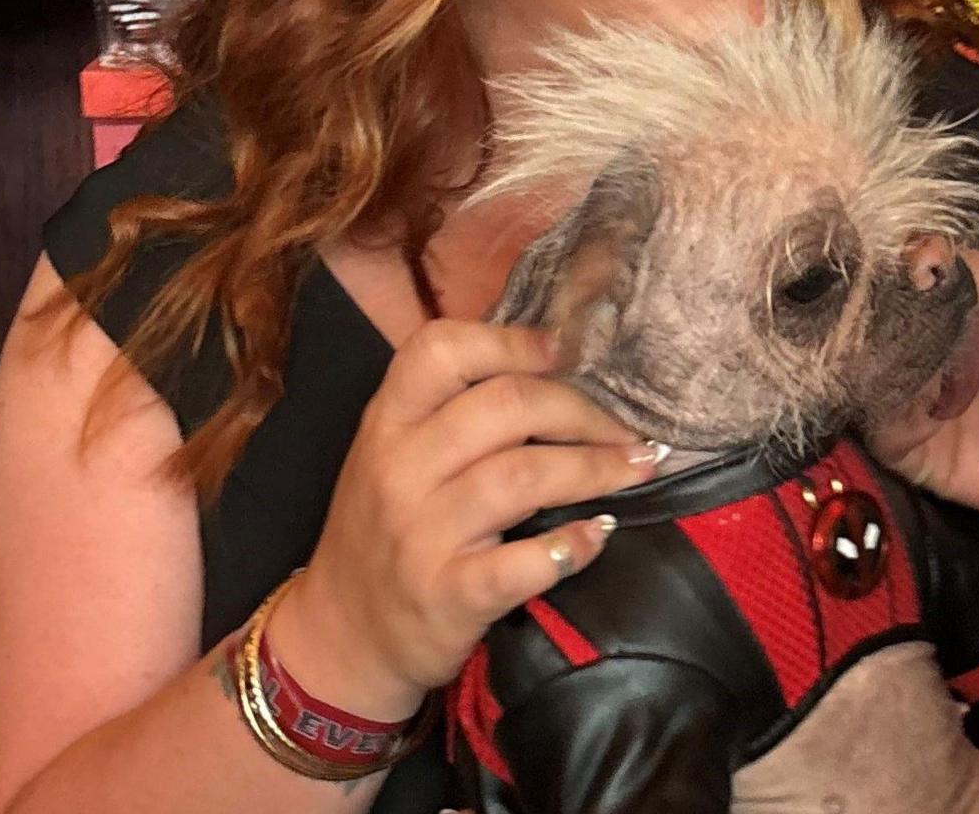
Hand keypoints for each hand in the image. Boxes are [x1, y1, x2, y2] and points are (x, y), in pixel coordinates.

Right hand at [266, 320, 660, 718]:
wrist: (341, 637)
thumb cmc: (385, 535)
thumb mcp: (394, 458)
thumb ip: (451, 412)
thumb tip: (555, 367)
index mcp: (387, 423)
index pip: (440, 351)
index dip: (512, 342)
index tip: (565, 354)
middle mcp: (398, 469)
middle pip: (506, 406)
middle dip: (583, 411)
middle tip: (626, 432)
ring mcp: (421, 535)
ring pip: (523, 475)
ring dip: (596, 468)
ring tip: (636, 468)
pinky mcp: (447, 596)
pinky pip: (523, 562)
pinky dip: (573, 545)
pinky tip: (599, 534)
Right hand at [870, 250, 978, 522]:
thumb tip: (912, 256)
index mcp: (948, 297)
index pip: (888, 276)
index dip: (875, 269)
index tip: (869, 262)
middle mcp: (923, 343)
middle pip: (865, 326)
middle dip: (861, 316)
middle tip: (869, 307)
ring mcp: (916, 396)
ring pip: (861, 374)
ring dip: (867, 362)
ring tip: (889, 347)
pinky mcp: (918, 451)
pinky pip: (878, 429)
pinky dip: (880, 409)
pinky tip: (903, 389)